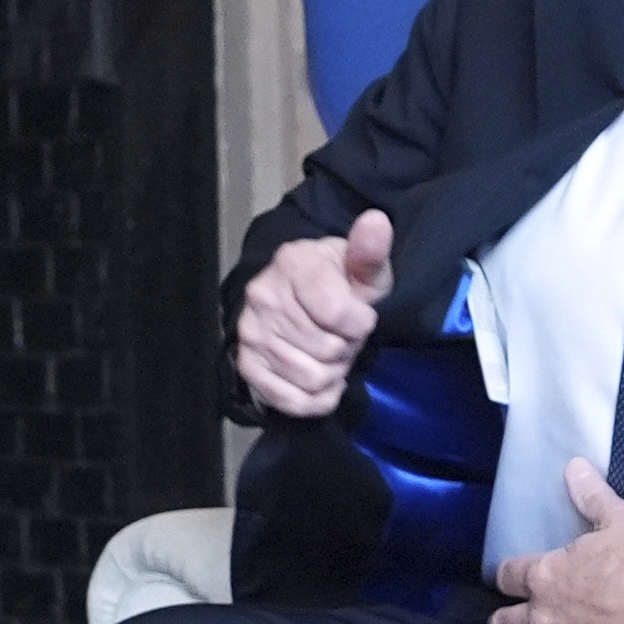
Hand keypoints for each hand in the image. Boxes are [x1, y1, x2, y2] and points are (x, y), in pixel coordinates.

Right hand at [233, 208, 393, 417]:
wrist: (293, 298)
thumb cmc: (336, 283)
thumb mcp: (360, 267)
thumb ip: (370, 252)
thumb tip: (377, 222)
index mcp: (292, 263)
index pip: (339, 314)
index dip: (362, 324)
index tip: (361, 317)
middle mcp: (262, 296)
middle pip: (328, 350)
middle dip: (348, 349)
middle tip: (344, 338)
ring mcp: (251, 333)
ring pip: (312, 378)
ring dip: (334, 374)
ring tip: (333, 357)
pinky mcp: (246, 366)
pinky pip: (291, 401)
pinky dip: (318, 399)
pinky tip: (324, 382)